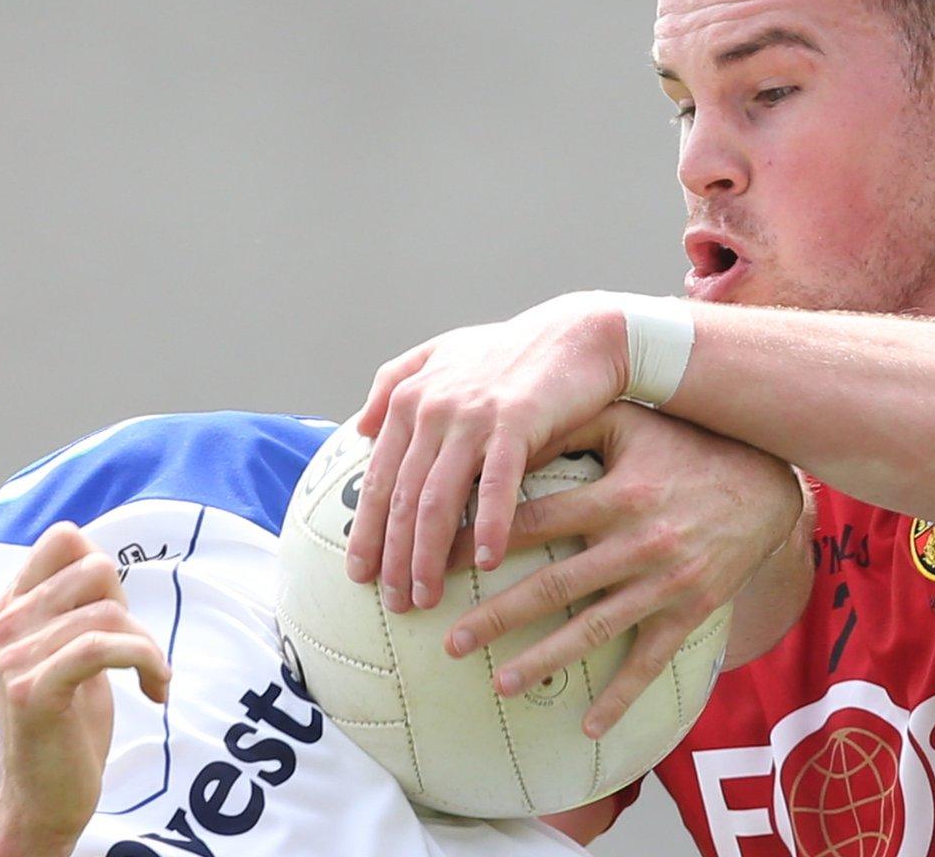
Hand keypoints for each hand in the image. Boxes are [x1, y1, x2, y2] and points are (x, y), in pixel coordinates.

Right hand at [0, 522, 170, 856]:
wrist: (39, 800)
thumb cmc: (64, 725)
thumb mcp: (65, 651)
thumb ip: (73, 607)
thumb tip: (101, 561)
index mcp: (11, 607)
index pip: (63, 538)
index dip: (104, 568)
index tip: (114, 614)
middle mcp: (5, 624)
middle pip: (95, 567)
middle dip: (130, 608)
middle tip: (132, 651)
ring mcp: (14, 657)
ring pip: (109, 613)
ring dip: (148, 647)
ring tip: (152, 677)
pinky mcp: (35, 691)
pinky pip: (102, 647)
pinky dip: (146, 663)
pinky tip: (155, 690)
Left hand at [345, 292, 631, 610]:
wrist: (575, 333)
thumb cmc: (510, 352)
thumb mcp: (443, 355)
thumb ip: (394, 382)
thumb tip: (360, 427)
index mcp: (409, 399)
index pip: (378, 478)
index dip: (366, 530)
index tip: (358, 574)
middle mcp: (431, 408)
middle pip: (401, 497)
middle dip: (392, 556)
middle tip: (393, 601)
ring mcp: (470, 415)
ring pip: (437, 499)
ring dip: (428, 555)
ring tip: (426, 596)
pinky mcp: (514, 421)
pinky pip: (495, 485)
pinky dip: (487, 525)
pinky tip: (485, 561)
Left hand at [444, 403, 800, 737]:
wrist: (766, 482)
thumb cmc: (684, 445)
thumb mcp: (627, 423)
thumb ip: (567, 427)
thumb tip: (504, 441)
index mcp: (613, 496)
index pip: (529, 523)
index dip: (481, 544)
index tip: (436, 565)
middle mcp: (636, 542)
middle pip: (552, 586)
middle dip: (497, 617)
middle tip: (449, 642)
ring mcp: (665, 583)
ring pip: (594, 629)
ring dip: (544, 660)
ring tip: (498, 683)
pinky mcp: (691, 612)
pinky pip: (651, 661)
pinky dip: (621, 696)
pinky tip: (588, 725)